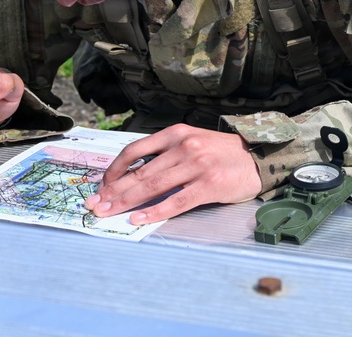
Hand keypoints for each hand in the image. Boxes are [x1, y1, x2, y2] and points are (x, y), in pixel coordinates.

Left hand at [85, 124, 262, 223]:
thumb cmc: (221, 153)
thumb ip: (165, 155)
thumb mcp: (192, 142)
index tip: (101, 185)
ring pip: (154, 186)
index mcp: (176, 133)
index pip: (135, 150)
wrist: (257, 158)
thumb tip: (132, 176)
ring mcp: (197, 165)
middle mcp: (184, 146)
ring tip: (108, 213)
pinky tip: (139, 219)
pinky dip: (155, 211)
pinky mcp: (209, 185)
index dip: (114, 169)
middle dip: (114, 191)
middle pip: (140, 172)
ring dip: (127, 202)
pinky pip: (176, 201)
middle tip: (95, 204)